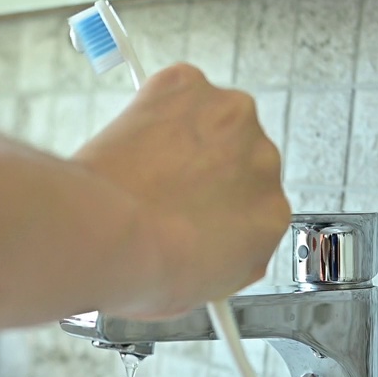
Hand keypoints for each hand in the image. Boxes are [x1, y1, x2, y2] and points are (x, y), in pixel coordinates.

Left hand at [73, 63, 290, 318]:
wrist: (106, 237)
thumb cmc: (144, 270)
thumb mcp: (204, 290)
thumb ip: (226, 258)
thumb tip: (212, 249)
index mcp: (271, 216)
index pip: (255, 200)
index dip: (220, 202)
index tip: (196, 206)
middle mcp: (263, 162)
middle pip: (236, 155)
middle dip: (203, 167)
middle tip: (162, 188)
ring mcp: (230, 118)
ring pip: (208, 119)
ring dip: (181, 134)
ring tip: (142, 166)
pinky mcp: (189, 86)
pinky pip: (175, 90)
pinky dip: (154, 106)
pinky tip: (133, 139)